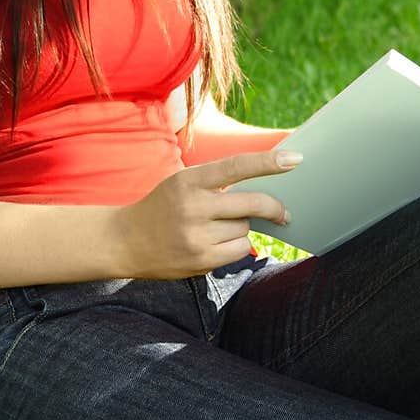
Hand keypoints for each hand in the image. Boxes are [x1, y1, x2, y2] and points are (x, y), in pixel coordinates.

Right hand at [115, 148, 301, 278]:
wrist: (124, 241)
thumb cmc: (162, 207)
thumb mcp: (181, 183)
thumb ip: (217, 182)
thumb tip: (266, 186)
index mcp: (188, 181)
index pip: (236, 166)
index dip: (269, 161)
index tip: (294, 159)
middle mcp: (192, 207)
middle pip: (252, 203)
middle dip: (274, 207)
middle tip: (284, 213)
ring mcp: (196, 236)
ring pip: (245, 229)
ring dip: (242, 227)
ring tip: (217, 228)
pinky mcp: (200, 260)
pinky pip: (239, 251)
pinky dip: (236, 246)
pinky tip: (217, 243)